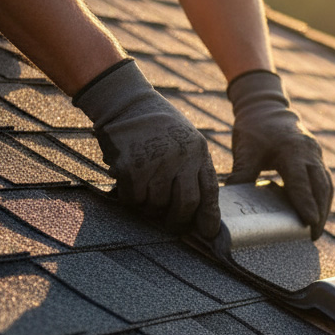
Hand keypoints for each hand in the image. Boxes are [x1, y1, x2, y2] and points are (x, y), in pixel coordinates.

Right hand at [72, 58, 219, 237]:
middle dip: (178, 220)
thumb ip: (193, 169)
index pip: (209, 191)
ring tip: (146, 195)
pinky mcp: (131, 166)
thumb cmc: (157, 126)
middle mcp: (181, 157)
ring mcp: (156, 162)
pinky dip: (131, 199)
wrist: (124, 101)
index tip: (208, 233)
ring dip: (150, 207)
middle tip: (172, 224)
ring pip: (157, 204)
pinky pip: (134, 199)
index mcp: (198, 151)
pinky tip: (129, 186)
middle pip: (186, 204)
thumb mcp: (185, 140)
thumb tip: (198, 210)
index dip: (209, 216)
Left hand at [226, 70, 333, 239]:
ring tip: (316, 229)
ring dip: (324, 208)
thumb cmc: (254, 128)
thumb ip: (242, 174)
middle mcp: (309, 152)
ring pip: (326, 185)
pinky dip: (322, 198)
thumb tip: (231, 203)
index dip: (306, 203)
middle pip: (321, 187)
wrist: (267, 107)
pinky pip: (325, 181)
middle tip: (314, 235)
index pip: (301, 181)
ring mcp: (316, 155)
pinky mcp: (317, 159)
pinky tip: (317, 213)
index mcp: (291, 149)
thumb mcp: (245, 150)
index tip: (310, 223)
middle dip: (320, 212)